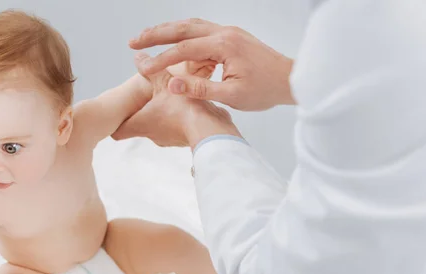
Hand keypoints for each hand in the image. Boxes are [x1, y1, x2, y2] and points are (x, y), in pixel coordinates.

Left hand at [112, 53, 240, 148]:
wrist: (210, 130)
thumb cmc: (183, 109)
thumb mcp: (165, 82)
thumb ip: (151, 69)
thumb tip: (138, 57)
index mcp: (141, 124)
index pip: (118, 133)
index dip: (114, 124)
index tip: (116, 115)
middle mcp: (153, 136)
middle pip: (139, 127)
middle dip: (142, 113)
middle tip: (146, 98)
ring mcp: (169, 140)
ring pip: (159, 127)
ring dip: (162, 115)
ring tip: (169, 98)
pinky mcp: (185, 139)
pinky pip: (177, 128)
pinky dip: (178, 119)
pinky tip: (186, 105)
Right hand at [129, 18, 294, 110]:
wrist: (292, 80)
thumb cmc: (265, 90)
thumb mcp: (232, 96)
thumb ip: (199, 89)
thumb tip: (171, 84)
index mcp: (224, 46)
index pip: (183, 50)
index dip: (160, 60)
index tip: (142, 69)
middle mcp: (224, 33)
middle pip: (182, 28)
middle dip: (155, 34)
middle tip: (133, 41)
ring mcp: (228, 32)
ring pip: (191, 26)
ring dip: (167, 31)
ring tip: (147, 38)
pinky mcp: (231, 37)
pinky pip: (202, 32)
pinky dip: (183, 36)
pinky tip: (174, 44)